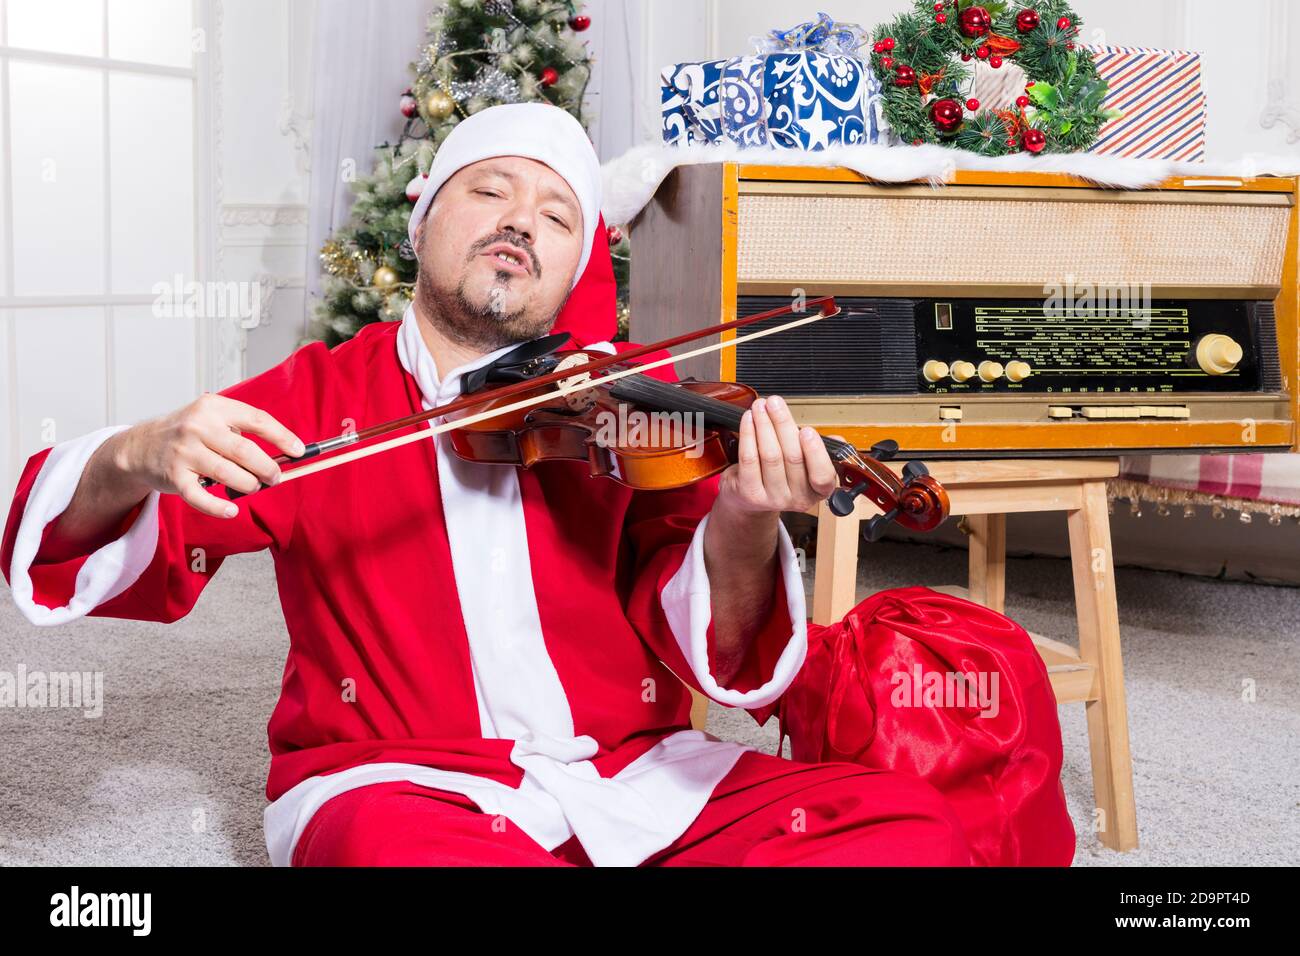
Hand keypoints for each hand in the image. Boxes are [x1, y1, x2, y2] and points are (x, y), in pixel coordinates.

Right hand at [112, 393, 304, 517]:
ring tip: (253, 486)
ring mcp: (184, 452)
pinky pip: (201, 497)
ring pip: (228, 474)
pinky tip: (232, 510)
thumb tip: (283, 454)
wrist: (141, 446)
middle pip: (245, 450)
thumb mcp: (212, 419)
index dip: (282, 437)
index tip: (299, 451)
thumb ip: (242, 432)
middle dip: (267, 468)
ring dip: (248, 484)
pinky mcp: (174, 477)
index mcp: (214, 408)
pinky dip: (219, 507)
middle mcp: (198, 427)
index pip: (256, 420)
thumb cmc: (187, 433)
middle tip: (276, 477)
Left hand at [716, 394, 839, 517]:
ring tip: (760, 406)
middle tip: (775, 403)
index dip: (815, 452)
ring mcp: (773, 498)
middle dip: (782, 424)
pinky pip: (749, 459)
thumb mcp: (808, 466)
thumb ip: (822, 451)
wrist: (752, 500)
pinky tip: (748, 419)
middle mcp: (798, 498)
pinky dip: (748, 435)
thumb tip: (835, 440)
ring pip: (770, 455)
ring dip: (764, 425)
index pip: (822, 475)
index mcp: (818, 491)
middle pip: (792, 457)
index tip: (807, 430)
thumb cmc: (784, 476)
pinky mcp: (750, 493)